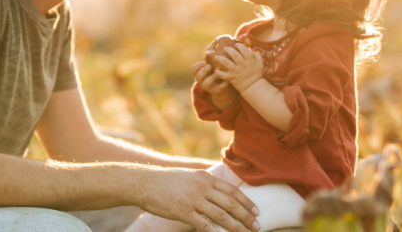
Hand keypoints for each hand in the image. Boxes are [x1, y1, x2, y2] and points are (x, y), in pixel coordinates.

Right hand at [135, 168, 259, 231]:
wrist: (144, 183)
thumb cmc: (166, 181)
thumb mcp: (189, 176)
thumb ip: (204, 182)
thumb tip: (218, 190)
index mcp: (205, 178)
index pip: (232, 190)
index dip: (246, 201)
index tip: (256, 210)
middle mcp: (202, 187)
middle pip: (230, 203)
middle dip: (246, 215)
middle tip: (257, 225)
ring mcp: (193, 200)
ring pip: (221, 215)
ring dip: (236, 226)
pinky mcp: (183, 212)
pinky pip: (204, 225)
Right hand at [192, 61, 235, 100]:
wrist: (224, 88)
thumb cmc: (217, 73)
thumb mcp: (214, 66)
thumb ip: (212, 58)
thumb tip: (213, 46)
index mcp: (200, 73)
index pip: (193, 69)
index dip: (197, 65)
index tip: (204, 62)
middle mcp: (202, 81)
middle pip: (197, 77)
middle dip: (203, 71)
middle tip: (210, 66)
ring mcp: (208, 87)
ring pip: (205, 84)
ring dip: (211, 78)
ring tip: (218, 73)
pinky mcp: (216, 91)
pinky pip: (218, 88)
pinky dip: (223, 83)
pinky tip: (228, 79)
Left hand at [214, 44, 264, 91]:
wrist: (253, 86)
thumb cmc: (256, 74)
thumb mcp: (260, 64)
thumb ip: (257, 56)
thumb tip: (250, 50)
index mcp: (250, 61)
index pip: (244, 50)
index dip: (239, 46)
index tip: (236, 45)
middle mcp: (243, 65)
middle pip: (234, 55)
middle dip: (228, 50)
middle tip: (224, 48)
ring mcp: (236, 72)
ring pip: (227, 63)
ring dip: (221, 59)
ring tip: (217, 57)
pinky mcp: (232, 78)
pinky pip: (223, 75)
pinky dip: (218, 72)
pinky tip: (216, 69)